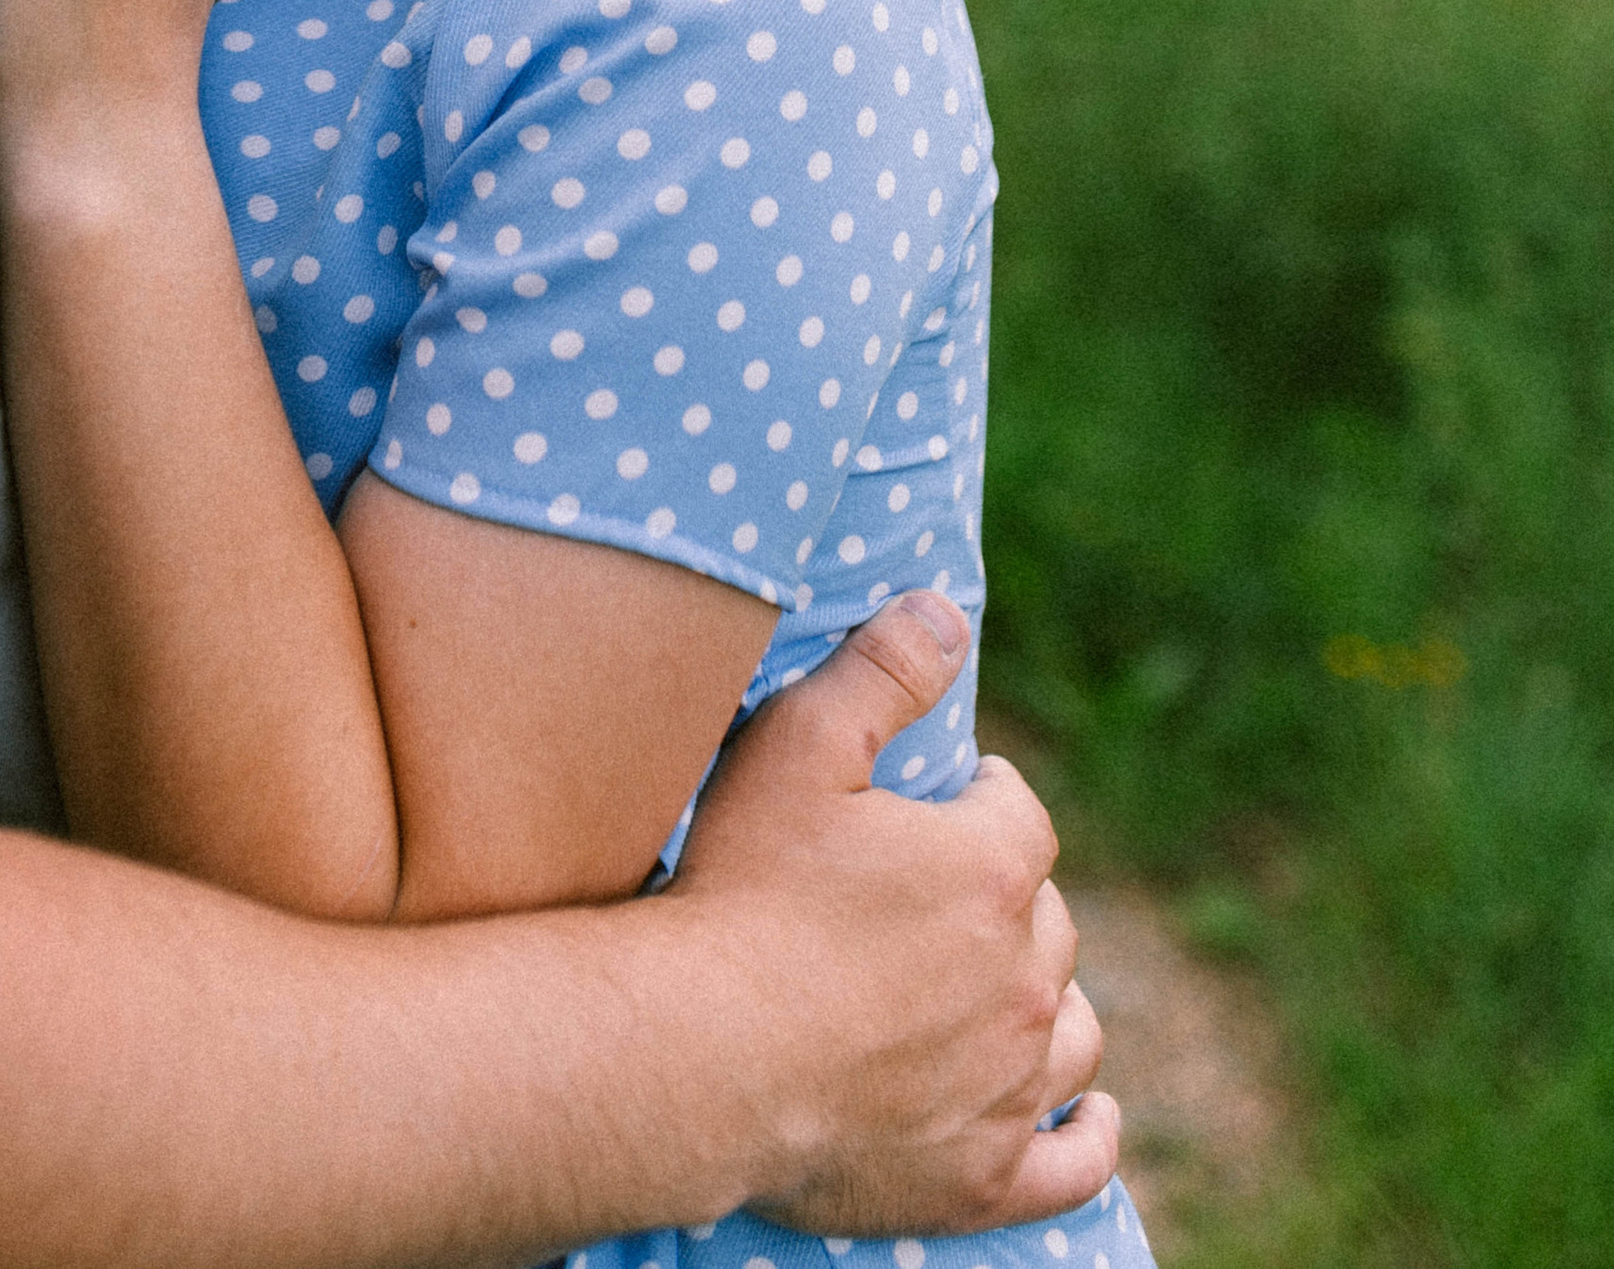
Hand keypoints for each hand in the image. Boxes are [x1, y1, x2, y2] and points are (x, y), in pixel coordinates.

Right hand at [671, 592, 1119, 1238]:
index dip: (980, 799)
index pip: (1019, 814)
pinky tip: (1086, 1119)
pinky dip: (1086, 1137)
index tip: (938, 804)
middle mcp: (1023, 979)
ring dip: (1046, 1003)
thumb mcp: (799, 746)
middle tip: (931, 899)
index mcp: (993, 870)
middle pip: (1047, 922)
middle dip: (1005, 900)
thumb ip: (882, 670)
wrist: (698, 1055)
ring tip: (1000, 991)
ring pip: (1071, 1032)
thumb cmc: (743, 892)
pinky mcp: (983, 1176)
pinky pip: (1073, 1160)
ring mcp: (1008, 1084)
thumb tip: (947, 610)